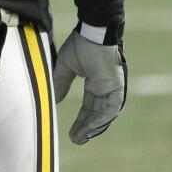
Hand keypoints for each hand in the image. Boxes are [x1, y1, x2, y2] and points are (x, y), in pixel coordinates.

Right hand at [52, 28, 127, 144]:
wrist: (94, 31)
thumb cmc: (81, 44)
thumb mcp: (66, 66)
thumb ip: (61, 83)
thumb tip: (54, 100)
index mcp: (94, 82)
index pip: (88, 106)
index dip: (80, 120)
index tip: (72, 133)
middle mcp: (104, 88)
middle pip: (95, 113)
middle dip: (85, 127)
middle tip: (75, 140)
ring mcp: (111, 87)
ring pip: (104, 114)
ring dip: (93, 127)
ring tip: (81, 138)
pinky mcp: (117, 86)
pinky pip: (111, 108)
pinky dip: (102, 119)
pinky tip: (91, 127)